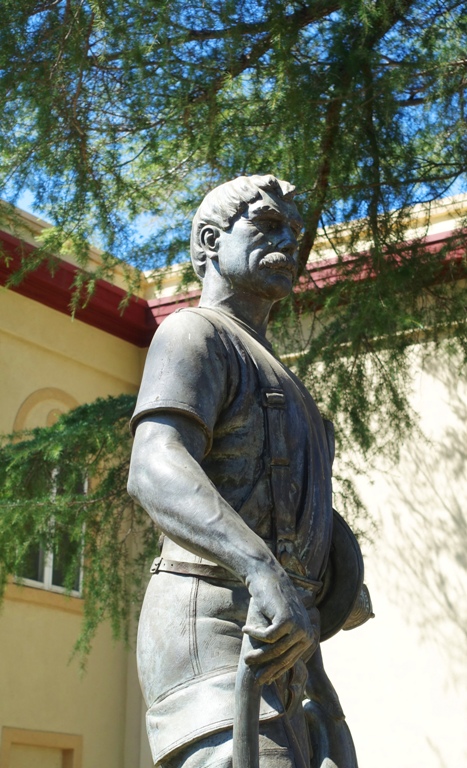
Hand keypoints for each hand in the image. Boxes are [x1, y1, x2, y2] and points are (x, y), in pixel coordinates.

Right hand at [243, 567, 318, 684]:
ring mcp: (299, 626)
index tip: (262, 679)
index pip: (291, 661)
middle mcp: (307, 634)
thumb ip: (281, 645)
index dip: (275, 672)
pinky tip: (245, 629)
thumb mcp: (279, 627)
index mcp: (308, 637)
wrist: (268, 578)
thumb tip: (272, 675)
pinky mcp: (287, 620)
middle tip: (251, 673)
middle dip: (266, 669)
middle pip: (284, 659)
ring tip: (246, 657)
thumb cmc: (271, 604)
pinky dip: (255, 634)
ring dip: (258, 655)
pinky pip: (268, 636)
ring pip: (275, 650)